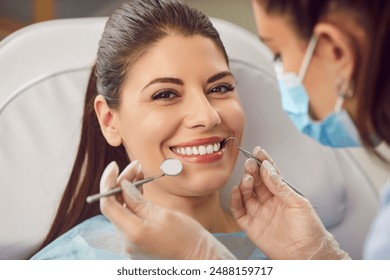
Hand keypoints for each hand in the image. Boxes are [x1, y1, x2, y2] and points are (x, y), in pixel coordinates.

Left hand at [99, 161, 235, 259]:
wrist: (200, 260)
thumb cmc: (188, 238)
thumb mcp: (164, 214)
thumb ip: (138, 201)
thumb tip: (123, 186)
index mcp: (132, 233)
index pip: (107, 204)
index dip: (108, 182)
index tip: (114, 166)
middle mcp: (127, 241)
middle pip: (114, 206)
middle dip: (121, 183)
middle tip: (135, 165)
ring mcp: (132, 244)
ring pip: (122, 212)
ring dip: (127, 191)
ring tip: (140, 173)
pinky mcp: (139, 244)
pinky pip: (130, 220)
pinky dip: (133, 203)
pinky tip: (140, 189)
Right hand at [230, 147, 349, 259]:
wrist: (307, 254)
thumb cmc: (309, 229)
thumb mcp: (298, 203)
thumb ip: (281, 186)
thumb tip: (268, 169)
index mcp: (281, 194)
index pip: (270, 174)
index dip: (264, 162)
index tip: (258, 151)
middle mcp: (268, 201)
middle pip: (256, 182)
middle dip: (252, 171)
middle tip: (250, 163)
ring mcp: (259, 213)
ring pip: (246, 194)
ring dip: (245, 184)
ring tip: (248, 178)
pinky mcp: (251, 225)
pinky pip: (239, 211)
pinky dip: (235, 200)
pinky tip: (236, 191)